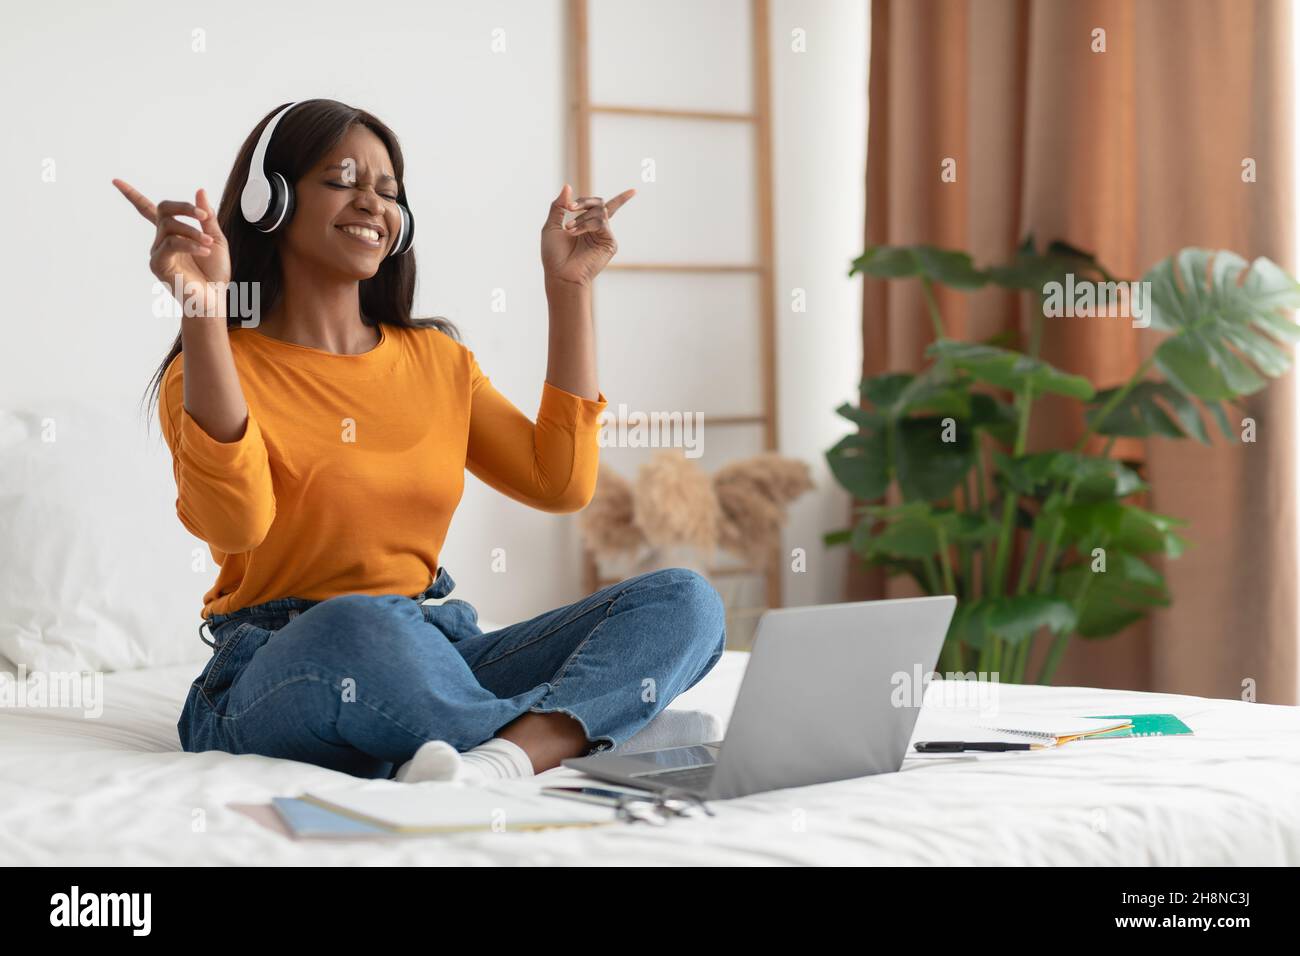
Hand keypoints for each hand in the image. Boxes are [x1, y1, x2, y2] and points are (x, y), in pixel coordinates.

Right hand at [112, 180, 230, 316]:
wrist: (213, 298)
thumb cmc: (214, 272)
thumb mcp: (215, 240)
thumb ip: (207, 218)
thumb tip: (199, 191)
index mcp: (172, 233)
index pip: (148, 210)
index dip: (131, 195)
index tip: (115, 181)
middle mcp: (161, 240)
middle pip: (163, 210)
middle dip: (184, 208)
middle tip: (203, 217)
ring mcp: (157, 252)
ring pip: (170, 227)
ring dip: (193, 232)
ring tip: (208, 245)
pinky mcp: (158, 265)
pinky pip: (171, 244)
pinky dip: (189, 245)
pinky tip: (203, 251)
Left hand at [540, 183, 634, 287]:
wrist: (560, 274)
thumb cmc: (554, 255)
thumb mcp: (551, 226)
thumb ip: (559, 206)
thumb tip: (568, 186)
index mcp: (587, 225)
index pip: (604, 208)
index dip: (622, 199)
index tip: (633, 191)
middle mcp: (597, 230)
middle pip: (601, 204)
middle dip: (584, 202)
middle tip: (570, 208)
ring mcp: (605, 237)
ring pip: (600, 212)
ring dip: (581, 217)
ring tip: (569, 229)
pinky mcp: (609, 244)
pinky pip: (601, 223)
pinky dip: (586, 224)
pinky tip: (575, 233)